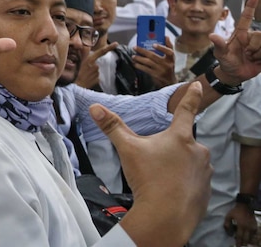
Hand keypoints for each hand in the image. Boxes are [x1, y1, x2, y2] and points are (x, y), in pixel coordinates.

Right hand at [74, 41, 117, 88]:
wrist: (78, 86)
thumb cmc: (78, 74)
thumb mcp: (81, 62)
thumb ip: (85, 54)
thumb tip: (86, 46)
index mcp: (90, 59)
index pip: (101, 51)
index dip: (109, 47)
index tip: (116, 43)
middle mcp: (95, 65)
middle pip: (99, 63)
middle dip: (93, 66)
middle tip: (86, 71)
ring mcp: (97, 72)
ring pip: (99, 70)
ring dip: (94, 72)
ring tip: (87, 75)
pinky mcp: (99, 79)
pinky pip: (99, 76)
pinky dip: (95, 77)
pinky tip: (90, 79)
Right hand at [89, 83, 211, 246]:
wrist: (166, 216)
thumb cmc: (148, 179)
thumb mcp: (127, 149)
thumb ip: (112, 127)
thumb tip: (95, 107)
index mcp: (180, 137)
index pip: (186, 109)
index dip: (190, 95)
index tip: (196, 84)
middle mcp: (198, 151)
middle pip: (184, 141)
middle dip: (171, 148)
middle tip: (154, 162)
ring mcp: (205, 171)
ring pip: (190, 161)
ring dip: (178, 165)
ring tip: (160, 179)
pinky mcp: (206, 190)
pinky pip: (195, 181)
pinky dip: (184, 183)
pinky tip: (170, 191)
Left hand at [133, 38, 176, 87]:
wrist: (170, 82)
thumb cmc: (168, 66)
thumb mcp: (170, 58)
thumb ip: (168, 47)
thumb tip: (165, 36)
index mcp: (171, 58)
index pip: (169, 51)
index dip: (161, 47)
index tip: (153, 44)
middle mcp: (167, 64)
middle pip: (153, 56)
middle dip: (142, 51)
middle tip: (134, 47)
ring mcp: (161, 70)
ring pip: (148, 62)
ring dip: (139, 58)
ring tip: (133, 56)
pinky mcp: (156, 75)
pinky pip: (146, 69)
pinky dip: (139, 66)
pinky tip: (135, 63)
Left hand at [211, 0, 260, 83]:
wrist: (235, 74)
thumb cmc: (226, 61)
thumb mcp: (221, 54)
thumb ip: (219, 45)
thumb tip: (211, 36)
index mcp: (240, 34)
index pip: (246, 18)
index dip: (250, 7)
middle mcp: (251, 37)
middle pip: (259, 36)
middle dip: (253, 48)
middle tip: (246, 54)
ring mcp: (259, 44)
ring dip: (258, 55)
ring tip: (250, 58)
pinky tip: (257, 62)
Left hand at [224, 203, 257, 245]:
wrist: (245, 206)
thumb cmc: (235, 211)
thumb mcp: (228, 216)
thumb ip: (226, 224)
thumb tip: (228, 232)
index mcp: (241, 226)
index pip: (239, 237)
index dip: (238, 242)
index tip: (237, 246)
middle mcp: (248, 228)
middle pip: (246, 239)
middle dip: (243, 243)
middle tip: (240, 245)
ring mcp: (252, 227)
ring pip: (251, 237)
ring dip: (247, 240)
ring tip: (243, 241)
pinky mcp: (255, 226)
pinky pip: (254, 234)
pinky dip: (251, 236)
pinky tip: (248, 236)